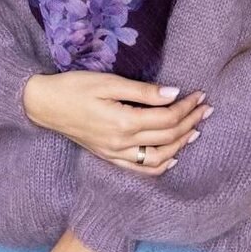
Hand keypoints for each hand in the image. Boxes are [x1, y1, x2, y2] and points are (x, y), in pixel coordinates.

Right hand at [23, 70, 212, 174]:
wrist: (44, 104)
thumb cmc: (74, 87)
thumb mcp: (108, 82)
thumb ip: (143, 91)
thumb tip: (174, 93)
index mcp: (123, 123)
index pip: (166, 119)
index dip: (186, 107)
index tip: (200, 95)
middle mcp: (121, 144)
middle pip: (167, 138)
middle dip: (190, 122)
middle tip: (206, 108)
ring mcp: (114, 154)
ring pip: (158, 158)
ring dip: (180, 145)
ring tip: (196, 130)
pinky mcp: (108, 157)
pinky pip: (140, 169)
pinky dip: (160, 165)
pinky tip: (172, 156)